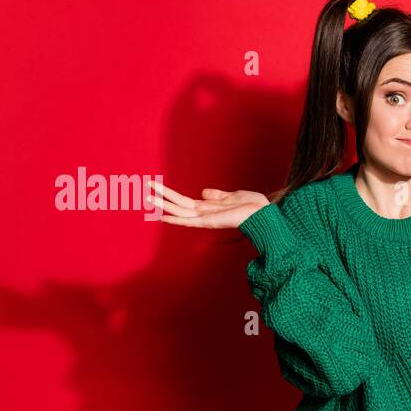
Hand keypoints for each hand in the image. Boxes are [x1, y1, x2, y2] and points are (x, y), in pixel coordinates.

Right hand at [148, 181, 271, 228]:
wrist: (263, 214)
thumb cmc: (252, 205)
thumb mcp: (232, 195)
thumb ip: (217, 195)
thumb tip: (203, 192)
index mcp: (209, 207)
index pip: (185, 202)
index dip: (171, 195)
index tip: (157, 188)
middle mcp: (205, 213)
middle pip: (178, 205)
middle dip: (163, 197)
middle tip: (146, 188)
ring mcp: (206, 218)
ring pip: (180, 211)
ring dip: (164, 204)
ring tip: (148, 196)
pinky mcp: (209, 222)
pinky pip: (189, 221)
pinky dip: (176, 219)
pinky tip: (163, 217)